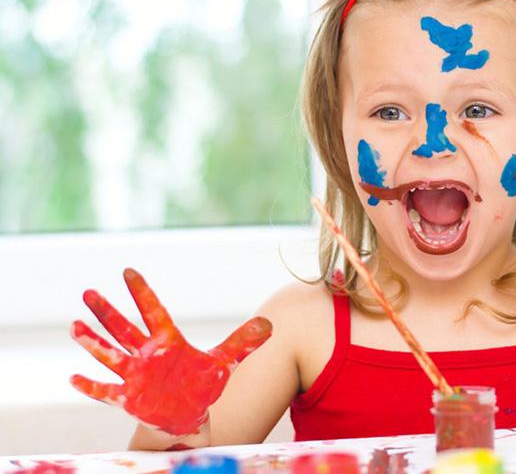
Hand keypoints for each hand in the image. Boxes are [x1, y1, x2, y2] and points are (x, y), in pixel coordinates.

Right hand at [70, 268, 271, 435]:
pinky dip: (91, 387)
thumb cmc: (201, 384)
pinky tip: (74, 379)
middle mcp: (147, 354)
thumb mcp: (224, 363)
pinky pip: (106, 392)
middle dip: (107, 312)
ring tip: (74, 326)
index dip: (142, 292)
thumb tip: (271, 323)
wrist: (188, 414)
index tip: (128, 271)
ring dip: (93, 343)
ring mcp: (135, 375)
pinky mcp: (129, 397)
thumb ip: (244, 343)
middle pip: (124, 329)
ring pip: (110, 356)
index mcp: (167, 341)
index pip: (153, 311)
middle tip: (88, 292)